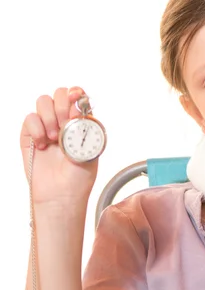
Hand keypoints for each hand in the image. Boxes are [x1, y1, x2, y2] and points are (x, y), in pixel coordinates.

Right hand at [21, 87, 98, 205]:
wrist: (61, 195)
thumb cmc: (79, 177)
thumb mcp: (91, 151)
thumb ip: (86, 128)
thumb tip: (79, 108)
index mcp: (81, 122)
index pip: (78, 97)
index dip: (76, 93)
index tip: (76, 99)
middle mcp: (64, 121)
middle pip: (59, 94)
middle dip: (63, 105)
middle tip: (66, 124)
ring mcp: (46, 126)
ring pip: (43, 101)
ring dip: (50, 117)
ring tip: (55, 139)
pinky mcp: (29, 135)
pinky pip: (30, 118)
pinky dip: (37, 129)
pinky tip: (43, 145)